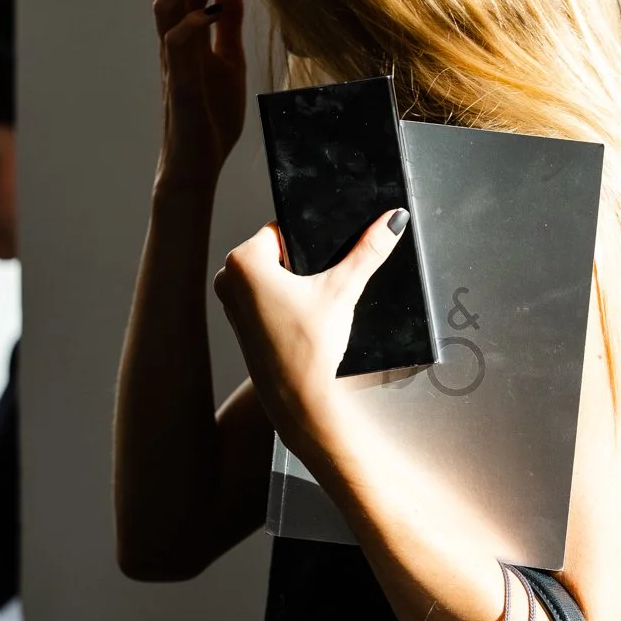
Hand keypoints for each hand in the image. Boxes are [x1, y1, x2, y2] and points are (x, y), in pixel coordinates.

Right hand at [150, 0, 245, 189]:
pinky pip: (177, 45)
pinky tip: (213, 9)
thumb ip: (226, 21)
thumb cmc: (211, 115)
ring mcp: (174, 61)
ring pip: (164, 5)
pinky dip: (192, 22)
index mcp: (186, 33)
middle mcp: (173, 41)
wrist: (198, 163)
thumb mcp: (230, 60)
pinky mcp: (180, 84)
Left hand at [213, 210, 409, 469]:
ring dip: (294, 284)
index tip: (322, 263)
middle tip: (320, 288)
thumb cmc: (308, 349)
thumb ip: (368, 251)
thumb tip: (391, 220)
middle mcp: (228, 279)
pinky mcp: (240, 324)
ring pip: (272, 276)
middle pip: (278, 253)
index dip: (308, 242)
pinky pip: (265, 298)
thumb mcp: (342, 291)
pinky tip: (301, 320)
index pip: (281, 230)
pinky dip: (284, 303)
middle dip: (302, 265)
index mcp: (243, 260)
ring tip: (311, 307)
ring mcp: (230, 303)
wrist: (299, 399)